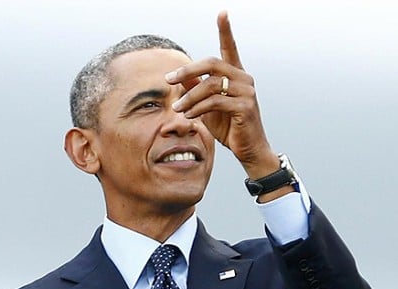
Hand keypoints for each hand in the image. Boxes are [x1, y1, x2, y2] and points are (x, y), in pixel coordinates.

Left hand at [165, 12, 280, 180]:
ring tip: (176, 108)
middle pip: (212, 64)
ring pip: (211, 84)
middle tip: (168, 80)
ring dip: (189, 96)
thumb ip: (196, 88)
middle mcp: (244, 78)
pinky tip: (189, 115)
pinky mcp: (245, 107)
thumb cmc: (228, 126)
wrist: (248, 148)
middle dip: (187, 70)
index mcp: (236, 74)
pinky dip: (198, 108)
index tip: (222, 12)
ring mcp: (247, 91)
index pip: (230, 48)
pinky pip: (216, 102)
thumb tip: (179, 76)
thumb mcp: (207, 106)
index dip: (225, 30)